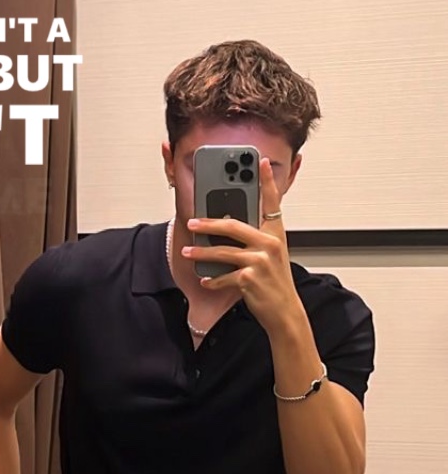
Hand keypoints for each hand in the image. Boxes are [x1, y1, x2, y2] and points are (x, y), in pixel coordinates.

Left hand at [181, 157, 303, 335]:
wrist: (285, 312)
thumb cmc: (275, 283)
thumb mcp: (271, 256)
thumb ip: (254, 240)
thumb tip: (225, 228)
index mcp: (275, 234)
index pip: (272, 202)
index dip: (267, 181)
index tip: (259, 161)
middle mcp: (270, 243)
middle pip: (233, 226)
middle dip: (208, 223)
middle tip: (192, 221)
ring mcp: (260, 261)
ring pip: (222, 251)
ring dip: (201, 253)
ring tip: (188, 252)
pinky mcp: (250, 278)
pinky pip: (223, 275)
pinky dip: (212, 279)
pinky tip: (205, 279)